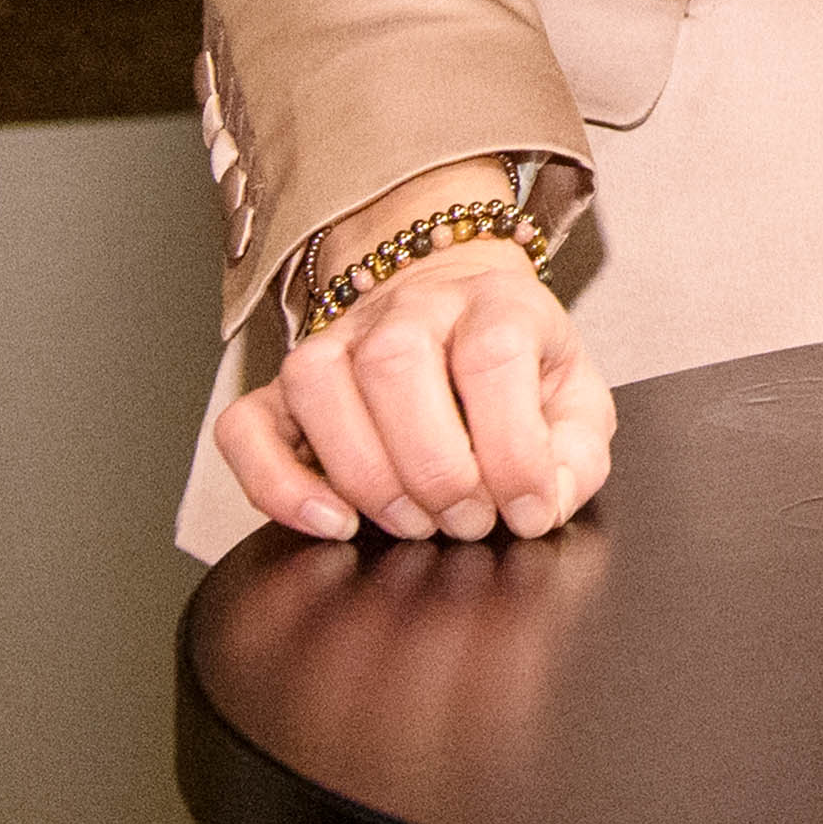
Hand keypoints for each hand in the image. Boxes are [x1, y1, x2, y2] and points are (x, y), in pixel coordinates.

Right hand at [209, 166, 611, 547]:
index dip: (513, 450)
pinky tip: (331, 521)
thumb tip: (543, 506)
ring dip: (366, 474)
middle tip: (466, 521)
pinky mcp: (283, 388)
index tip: (527, 510)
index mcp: (495, 302)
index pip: (494, 355)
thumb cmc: (519, 368)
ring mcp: (338, 341)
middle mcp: (410, 309)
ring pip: (318, 384)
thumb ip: (576, 456)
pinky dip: (276, 484)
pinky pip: (246, 427)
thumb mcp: (575, 402)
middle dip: (436, 470)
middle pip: (397, 366)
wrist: (460, 311)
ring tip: (413, 521)